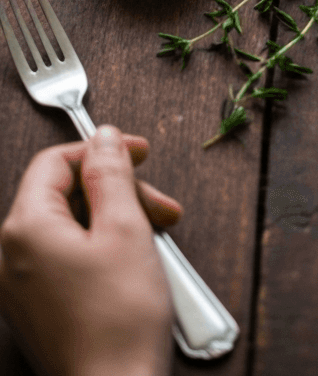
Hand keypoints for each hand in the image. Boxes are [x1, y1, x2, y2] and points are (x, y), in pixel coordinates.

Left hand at [0, 125, 181, 375]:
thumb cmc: (119, 321)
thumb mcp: (126, 228)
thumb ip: (111, 175)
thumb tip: (103, 139)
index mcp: (26, 228)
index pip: (55, 162)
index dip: (101, 151)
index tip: (140, 153)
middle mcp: (12, 256)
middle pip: (64, 195)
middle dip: (118, 192)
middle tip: (160, 206)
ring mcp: (22, 286)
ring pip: (71, 226)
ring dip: (118, 220)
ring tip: (159, 236)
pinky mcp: (39, 308)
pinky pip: (67, 257)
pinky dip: (103, 249)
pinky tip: (138, 261)